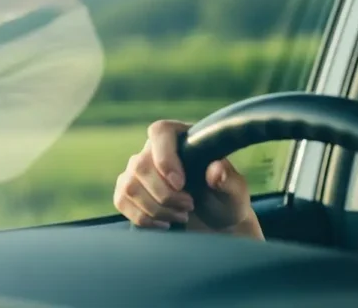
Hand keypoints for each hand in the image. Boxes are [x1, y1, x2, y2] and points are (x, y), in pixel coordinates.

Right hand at [113, 120, 262, 237]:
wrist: (215, 224)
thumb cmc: (226, 200)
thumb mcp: (235, 191)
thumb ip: (228, 179)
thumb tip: (216, 169)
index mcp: (183, 137)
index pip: (160, 132)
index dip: (165, 157)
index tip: (180, 183)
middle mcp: (156, 149)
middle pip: (141, 165)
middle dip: (164, 194)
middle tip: (189, 206)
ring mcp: (139, 170)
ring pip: (129, 185)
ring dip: (155, 208)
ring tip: (181, 215)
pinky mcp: (130, 191)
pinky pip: (122, 201)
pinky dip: (143, 217)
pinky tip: (164, 223)